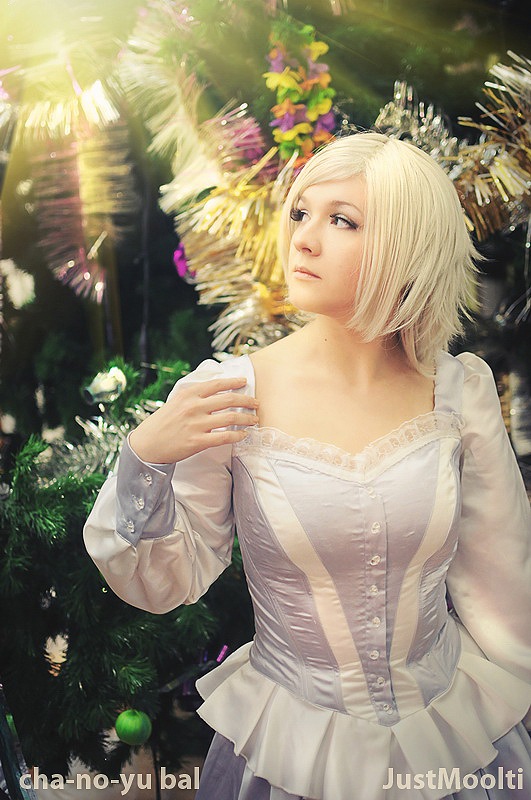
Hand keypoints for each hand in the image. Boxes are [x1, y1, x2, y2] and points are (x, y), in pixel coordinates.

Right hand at [129, 376, 258, 463]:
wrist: (147, 445)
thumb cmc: (162, 423)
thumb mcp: (175, 402)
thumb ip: (194, 396)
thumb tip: (215, 390)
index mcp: (188, 395)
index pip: (217, 384)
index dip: (234, 382)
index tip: (244, 382)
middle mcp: (194, 407)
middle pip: (229, 400)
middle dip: (247, 401)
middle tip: (256, 404)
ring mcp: (197, 425)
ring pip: (230, 418)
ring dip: (246, 418)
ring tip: (254, 419)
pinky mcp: (198, 442)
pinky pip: (224, 437)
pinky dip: (238, 436)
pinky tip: (244, 435)